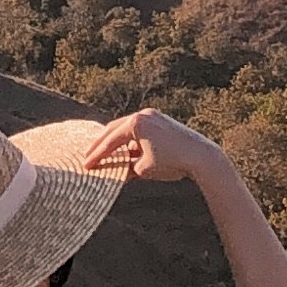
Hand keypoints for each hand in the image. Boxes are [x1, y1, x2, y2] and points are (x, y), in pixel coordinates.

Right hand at [80, 108, 217, 182]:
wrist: (201, 156)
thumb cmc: (172, 163)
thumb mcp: (143, 169)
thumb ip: (126, 168)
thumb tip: (117, 171)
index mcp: (135, 124)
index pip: (110, 141)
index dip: (96, 155)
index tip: (86, 165)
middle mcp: (143, 115)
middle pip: (114, 130)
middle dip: (101, 144)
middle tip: (87, 155)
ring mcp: (153, 116)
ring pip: (127, 128)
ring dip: (115, 141)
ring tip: (103, 152)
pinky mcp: (162, 121)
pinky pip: (139, 129)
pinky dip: (130, 140)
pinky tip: (125, 149)